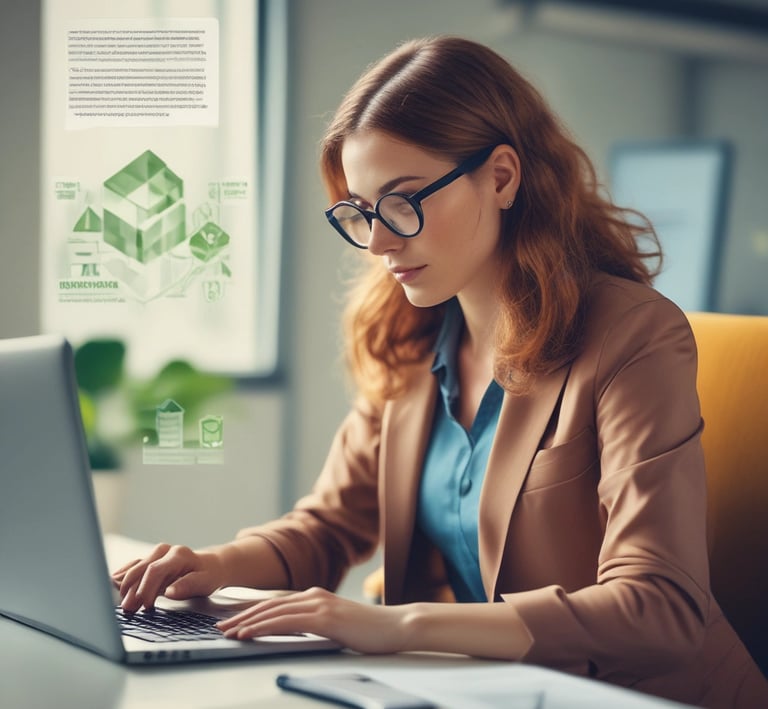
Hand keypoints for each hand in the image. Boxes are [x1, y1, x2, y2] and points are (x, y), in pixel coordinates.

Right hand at [112, 543, 224, 611]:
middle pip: (142, 568)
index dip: (146, 588)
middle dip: (132, 589)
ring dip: (126, 585)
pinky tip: (114, 583)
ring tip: (121, 604)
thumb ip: (188, 586)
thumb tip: (170, 592)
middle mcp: (165, 551)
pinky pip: (134, 566)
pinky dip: (125, 576)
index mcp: (178, 555)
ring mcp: (156, 555)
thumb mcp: (205, 582)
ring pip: (136, 568)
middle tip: (126, 609)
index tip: (144, 605)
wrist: (210, 566)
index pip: (155, 570)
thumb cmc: (209, 575)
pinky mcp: (151, 561)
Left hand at [216, 587, 410, 654]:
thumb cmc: (370, 630)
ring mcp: (319, 605)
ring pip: (273, 612)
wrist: (396, 626)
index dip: (253, 612)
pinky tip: (249, 633)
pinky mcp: (324, 618)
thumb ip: (315, 623)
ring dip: (247, 622)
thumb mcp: (336, 625)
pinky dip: (263, 627)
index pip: (276, 604)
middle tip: (222, 627)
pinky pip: (285, 623)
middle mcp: (314, 595)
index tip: (234, 622)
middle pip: (269, 605)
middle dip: (242, 616)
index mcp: (316, 596)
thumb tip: (293, 632)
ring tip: (228, 632)